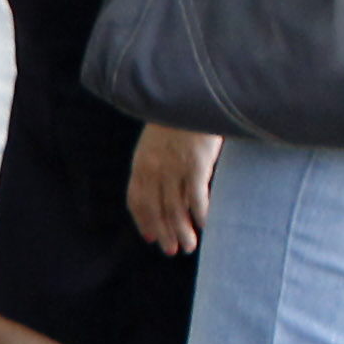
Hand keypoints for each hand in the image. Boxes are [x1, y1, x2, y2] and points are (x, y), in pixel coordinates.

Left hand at [129, 127, 220, 255]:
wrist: (187, 93)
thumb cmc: (177, 116)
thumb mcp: (157, 139)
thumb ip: (156, 161)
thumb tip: (161, 182)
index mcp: (141, 163)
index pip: (137, 200)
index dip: (144, 221)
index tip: (150, 237)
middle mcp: (154, 169)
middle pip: (157, 210)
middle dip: (164, 232)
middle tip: (172, 250)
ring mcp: (174, 168)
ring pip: (175, 208)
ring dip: (182, 230)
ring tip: (189, 246)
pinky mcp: (195, 165)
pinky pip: (196, 197)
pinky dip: (200, 214)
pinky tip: (205, 225)